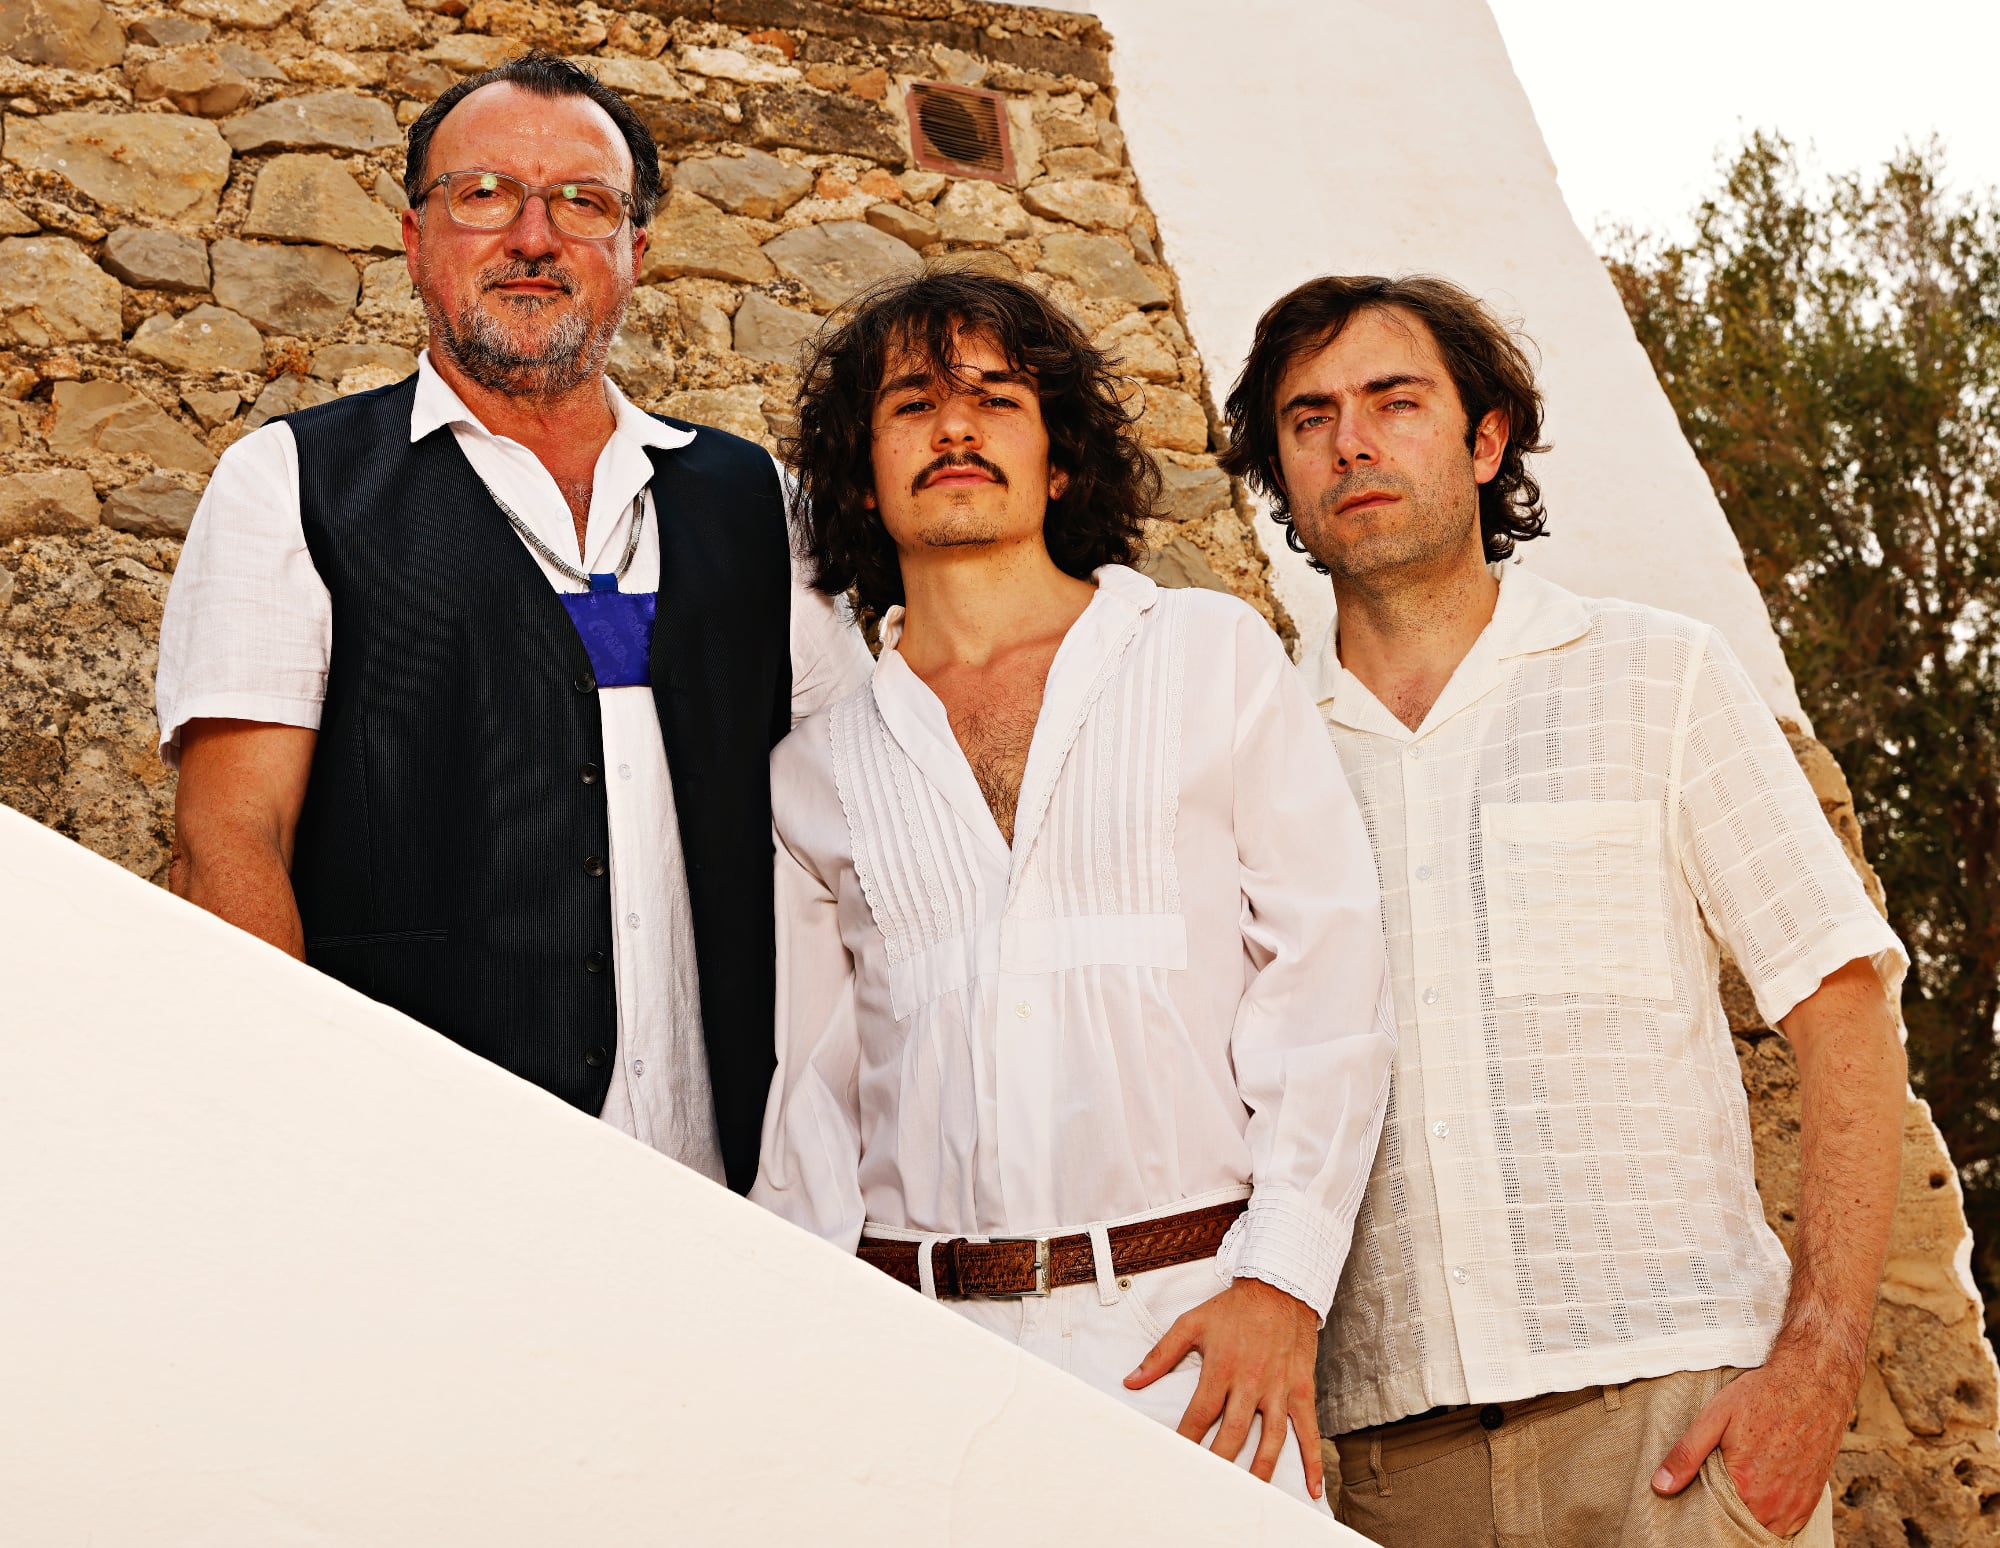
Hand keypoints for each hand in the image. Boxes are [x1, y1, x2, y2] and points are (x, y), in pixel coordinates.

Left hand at [1124, 1276, 1323, 1497]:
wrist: (1280, 1288)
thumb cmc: (1232, 1309)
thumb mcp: (1190, 1323)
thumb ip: (1160, 1354)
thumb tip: (1131, 1381)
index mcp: (1221, 1367)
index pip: (1200, 1414)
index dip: (1187, 1440)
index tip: (1176, 1461)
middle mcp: (1251, 1381)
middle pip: (1234, 1431)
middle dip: (1220, 1461)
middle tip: (1209, 1487)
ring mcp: (1279, 1387)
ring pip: (1272, 1437)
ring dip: (1262, 1468)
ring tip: (1252, 1495)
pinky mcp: (1302, 1389)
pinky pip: (1308, 1429)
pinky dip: (1313, 1460)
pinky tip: (1313, 1487)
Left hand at [1651, 1347, 1852, 1534]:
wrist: (1813, 1383)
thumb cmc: (1762, 1396)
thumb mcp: (1715, 1417)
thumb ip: (1686, 1454)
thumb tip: (1660, 1486)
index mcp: (1745, 1485)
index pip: (1713, 1520)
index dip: (1700, 1513)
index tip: (1691, 1504)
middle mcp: (1773, 1503)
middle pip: (1738, 1527)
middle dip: (1723, 1518)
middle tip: (1711, 1498)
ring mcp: (1795, 1505)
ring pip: (1763, 1530)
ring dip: (1748, 1520)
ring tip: (1734, 1498)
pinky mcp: (1811, 1501)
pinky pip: (1787, 1528)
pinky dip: (1771, 1521)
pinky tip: (1758, 1502)